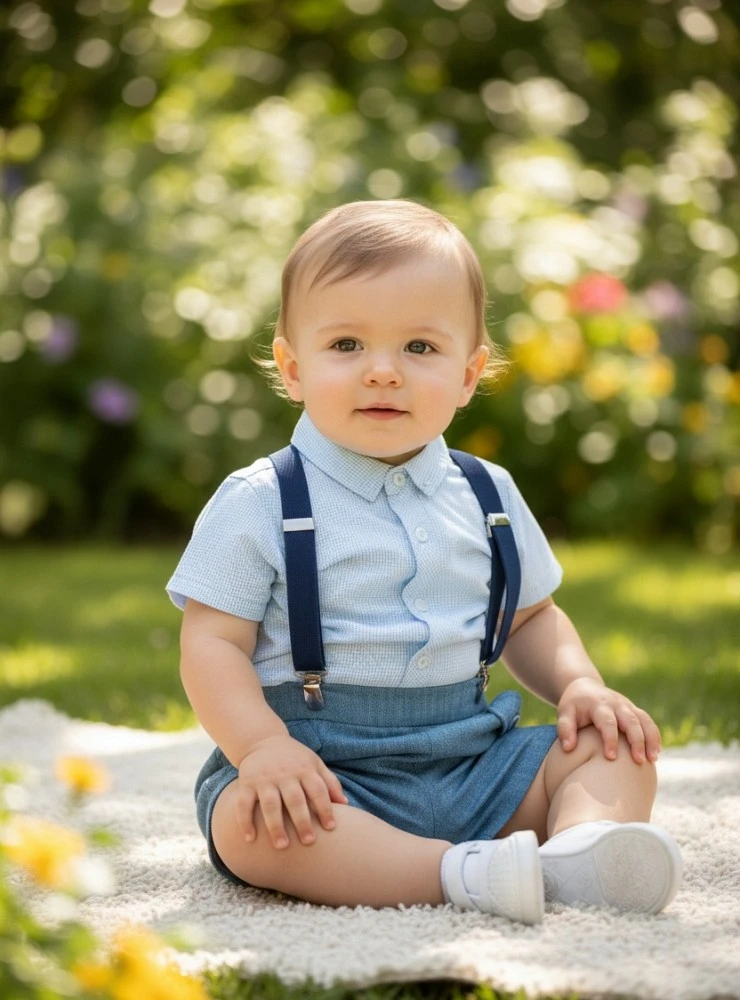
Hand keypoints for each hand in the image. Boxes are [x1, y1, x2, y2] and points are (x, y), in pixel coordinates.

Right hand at [236, 733, 348, 848]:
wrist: (262, 741)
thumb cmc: (294, 758)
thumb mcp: (314, 763)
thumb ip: (329, 782)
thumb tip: (345, 804)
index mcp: (304, 770)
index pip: (318, 789)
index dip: (325, 808)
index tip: (331, 828)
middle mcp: (285, 774)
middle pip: (295, 799)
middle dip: (302, 821)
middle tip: (308, 842)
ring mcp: (265, 779)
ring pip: (270, 804)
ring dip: (275, 825)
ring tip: (282, 846)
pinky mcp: (247, 783)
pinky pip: (244, 804)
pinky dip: (245, 821)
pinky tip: (249, 838)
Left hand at [557, 677, 660, 764]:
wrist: (584, 687)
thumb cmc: (573, 705)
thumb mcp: (564, 713)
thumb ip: (565, 729)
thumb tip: (568, 748)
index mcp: (598, 704)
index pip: (607, 722)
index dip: (610, 739)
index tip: (611, 758)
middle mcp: (616, 703)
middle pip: (630, 720)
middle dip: (637, 741)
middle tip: (639, 761)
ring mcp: (627, 706)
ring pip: (644, 720)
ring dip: (650, 739)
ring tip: (653, 759)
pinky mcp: (634, 710)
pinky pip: (648, 721)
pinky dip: (654, 736)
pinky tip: (656, 752)